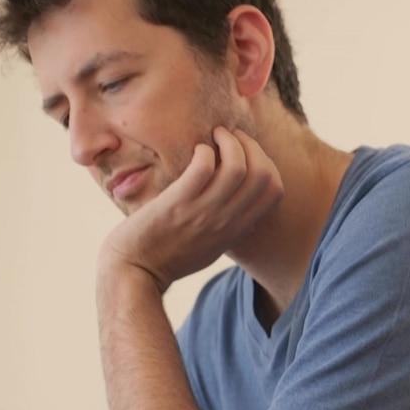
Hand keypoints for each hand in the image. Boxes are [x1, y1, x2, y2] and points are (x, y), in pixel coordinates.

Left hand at [98, 127, 283, 292]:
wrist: (134, 273)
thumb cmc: (170, 257)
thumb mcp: (213, 247)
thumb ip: (231, 230)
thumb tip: (244, 213)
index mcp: (236, 230)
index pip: (274, 190)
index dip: (266, 162)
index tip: (247, 153)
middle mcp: (225, 221)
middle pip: (261, 174)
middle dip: (250, 145)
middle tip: (230, 137)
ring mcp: (202, 213)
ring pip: (236, 167)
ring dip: (228, 142)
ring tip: (214, 136)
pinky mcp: (177, 205)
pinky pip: (203, 168)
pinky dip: (204, 151)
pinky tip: (195, 151)